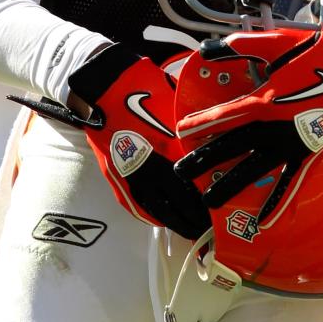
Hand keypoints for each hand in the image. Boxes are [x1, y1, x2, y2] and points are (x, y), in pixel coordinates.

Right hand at [11, 44, 209, 238]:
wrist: (100, 89)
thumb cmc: (141, 89)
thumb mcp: (173, 104)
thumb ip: (191, 126)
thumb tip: (215, 135)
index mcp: (168, 149)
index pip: (194, 187)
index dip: (208, 202)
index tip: (222, 211)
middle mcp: (150, 169)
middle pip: (178, 204)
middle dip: (195, 219)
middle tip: (210, 230)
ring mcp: (130, 176)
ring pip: (157, 211)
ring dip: (175, 223)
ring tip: (190, 232)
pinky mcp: (116, 177)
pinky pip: (137, 205)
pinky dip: (153, 216)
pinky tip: (164, 220)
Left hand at [175, 27, 322, 224]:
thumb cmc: (318, 52)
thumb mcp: (277, 42)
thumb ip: (240, 46)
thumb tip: (208, 48)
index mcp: (264, 100)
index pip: (223, 116)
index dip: (200, 124)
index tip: (181, 133)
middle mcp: (273, 127)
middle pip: (232, 146)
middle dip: (205, 159)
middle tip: (181, 172)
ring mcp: (291, 144)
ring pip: (254, 168)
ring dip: (231, 185)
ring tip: (209, 200)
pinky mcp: (310, 152)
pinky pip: (291, 181)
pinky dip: (277, 202)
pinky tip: (263, 221)